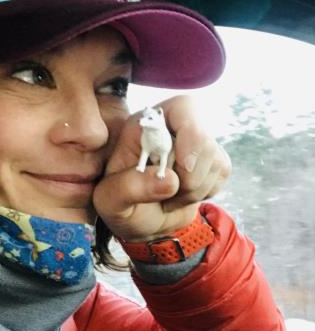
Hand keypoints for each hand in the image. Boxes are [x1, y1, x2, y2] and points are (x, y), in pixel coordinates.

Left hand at [93, 95, 230, 241]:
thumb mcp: (110, 200)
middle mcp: (173, 129)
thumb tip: (171, 180)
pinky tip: (182, 198)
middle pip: (204, 139)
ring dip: (193, 189)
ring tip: (168, 198)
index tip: (181, 168)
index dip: (191, 134)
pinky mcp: (210, 162)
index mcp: (145, 127)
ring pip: (216, 160)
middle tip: (167, 194)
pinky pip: (221, 173)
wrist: (138, 223)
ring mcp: (194, 145)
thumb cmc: (119, 206)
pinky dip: (203, 193)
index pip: (183, 107)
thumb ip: (130, 188)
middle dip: (189, 177)